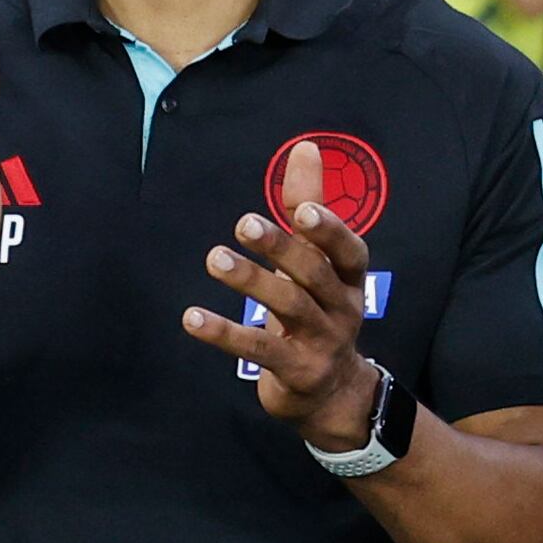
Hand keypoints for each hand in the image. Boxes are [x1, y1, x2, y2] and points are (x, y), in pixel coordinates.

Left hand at [185, 143, 377, 440]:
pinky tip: (192, 318)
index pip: (350, 251)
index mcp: (349, 280)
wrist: (331, 394)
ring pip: (289, 308)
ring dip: (251, 282)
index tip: (302, 210)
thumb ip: (309, 205)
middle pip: (314, 275)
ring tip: (215, 259)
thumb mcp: (318, 262)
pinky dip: (225, 334)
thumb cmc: (318, 312)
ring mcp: (322, 343)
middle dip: (281, 249)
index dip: (330, 231)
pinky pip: (260, 349)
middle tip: (244, 224)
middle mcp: (342, 309)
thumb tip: (305, 147)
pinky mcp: (296, 372)